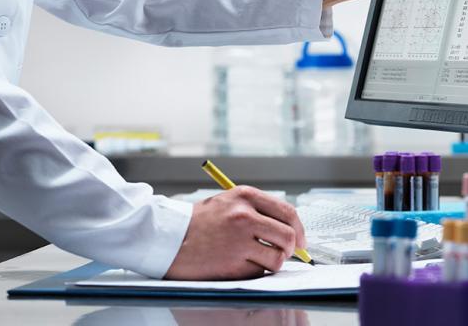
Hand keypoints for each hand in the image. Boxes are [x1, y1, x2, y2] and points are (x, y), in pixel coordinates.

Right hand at [165, 186, 306, 279]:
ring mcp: (238, 241)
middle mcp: (244, 216)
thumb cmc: (199, 221)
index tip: (300, 240)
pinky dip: (255, 271)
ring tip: (258, 258)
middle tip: (285, 253)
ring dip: (272, 262)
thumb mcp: (228, 202)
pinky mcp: (232, 264)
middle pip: (288, 236)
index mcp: (245, 196)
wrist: (167, 237)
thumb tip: (289, 228)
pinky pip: (259, 271)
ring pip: (277, 258)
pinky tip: (240, 264)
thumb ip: (257, 210)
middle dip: (291, 249)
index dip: (299, 228)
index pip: (287, 212)